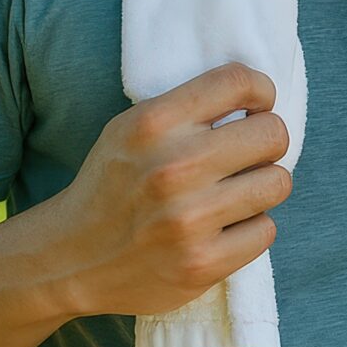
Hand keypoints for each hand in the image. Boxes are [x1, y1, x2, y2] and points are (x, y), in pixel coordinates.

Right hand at [50, 62, 292, 318]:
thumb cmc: (113, 184)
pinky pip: (266, 231)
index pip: (238, 81)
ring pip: (278, 183)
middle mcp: (173, 168)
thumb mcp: (131, 128)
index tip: (256, 107)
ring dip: (262, 186)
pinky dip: (251, 229)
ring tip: (235, 193)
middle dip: (267, 142)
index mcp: (154, 124)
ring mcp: (188, 221)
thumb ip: (188, 108)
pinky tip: (223, 229)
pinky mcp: (202, 265)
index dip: (261, 91)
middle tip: (247, 156)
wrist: (68, 259)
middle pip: (273, 133)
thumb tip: (261, 98)